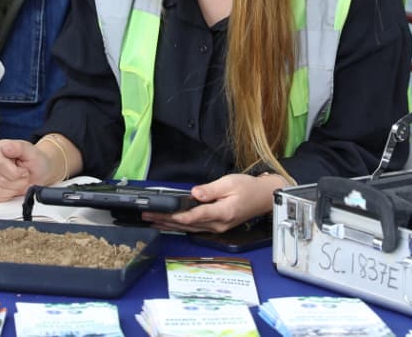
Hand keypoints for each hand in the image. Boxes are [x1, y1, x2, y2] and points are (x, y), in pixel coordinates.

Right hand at [0, 138, 59, 201]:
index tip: (25, 170)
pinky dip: (8, 195)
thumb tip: (4, 147)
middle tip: (25, 176)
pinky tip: (14, 188)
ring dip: (14, 189)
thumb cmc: (37, 162)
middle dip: (17, 181)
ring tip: (21, 181)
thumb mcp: (33, 153)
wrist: (41, 173)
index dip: (15, 172)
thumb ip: (19, 147)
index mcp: (0, 148)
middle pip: (0, 179)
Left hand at [145, 173, 279, 233]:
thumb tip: (194, 193)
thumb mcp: (229, 183)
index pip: (195, 216)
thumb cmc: (249, 189)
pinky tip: (170, 224)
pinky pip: (195, 228)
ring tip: (153, 221)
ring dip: (170, 225)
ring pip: (189, 228)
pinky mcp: (216, 226)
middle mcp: (218, 224)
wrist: (263, 198)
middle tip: (148, 216)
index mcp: (222, 212)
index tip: (161, 213)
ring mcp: (217, 227)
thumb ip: (210, 190)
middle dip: (166, 220)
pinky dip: (180, 226)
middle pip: (188, 224)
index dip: (176, 215)